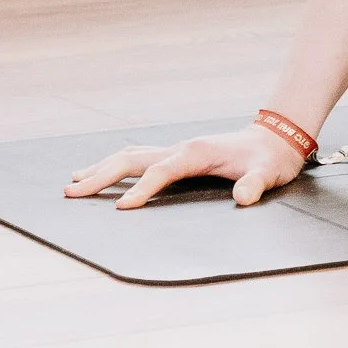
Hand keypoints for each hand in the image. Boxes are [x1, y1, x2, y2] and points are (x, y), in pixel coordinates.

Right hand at [64, 122, 308, 209]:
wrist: (275, 139)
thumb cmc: (269, 159)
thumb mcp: (268, 174)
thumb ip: (256, 185)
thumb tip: (244, 197)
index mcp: (197, 152)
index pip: (162, 171)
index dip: (142, 189)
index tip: (120, 209)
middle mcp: (181, 147)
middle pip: (133, 159)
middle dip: (102, 175)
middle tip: (72, 192)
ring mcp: (177, 150)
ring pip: (131, 156)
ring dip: (102, 168)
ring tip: (74, 182)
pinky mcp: (177, 156)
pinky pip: (139, 159)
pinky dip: (115, 165)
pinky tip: (100, 172)